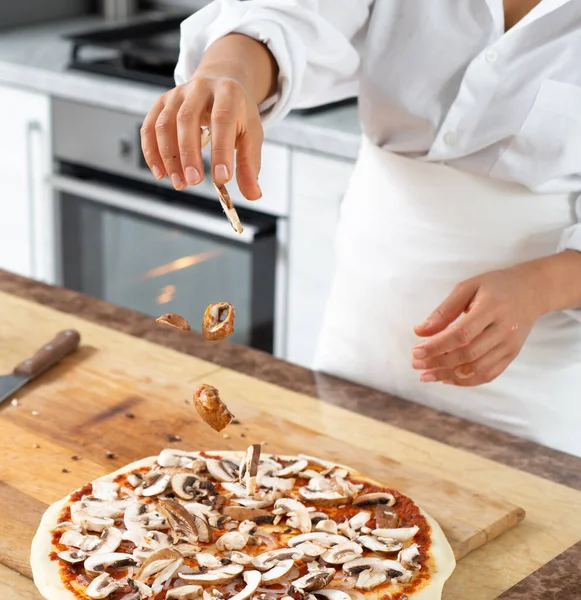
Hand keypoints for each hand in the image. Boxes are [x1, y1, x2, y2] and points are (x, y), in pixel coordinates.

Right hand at [141, 73, 262, 198]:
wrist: (221, 84)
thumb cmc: (237, 112)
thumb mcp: (251, 134)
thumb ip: (250, 165)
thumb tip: (252, 194)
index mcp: (228, 94)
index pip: (223, 120)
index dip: (221, 150)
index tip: (222, 178)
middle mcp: (200, 89)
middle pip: (187, 119)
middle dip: (189, 154)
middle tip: (194, 181)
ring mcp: (177, 94)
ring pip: (165, 124)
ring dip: (169, 157)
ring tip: (180, 182)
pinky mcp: (162, 102)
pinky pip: (150, 127)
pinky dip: (151, 152)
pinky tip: (161, 172)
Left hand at [411, 266, 545, 385]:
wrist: (531, 291)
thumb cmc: (494, 286)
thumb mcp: (467, 288)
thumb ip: (444, 311)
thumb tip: (419, 332)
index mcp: (492, 308)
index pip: (461, 334)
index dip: (436, 346)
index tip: (416, 351)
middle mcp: (504, 330)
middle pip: (468, 354)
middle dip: (438, 362)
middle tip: (415, 364)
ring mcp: (510, 345)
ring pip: (477, 369)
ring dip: (448, 375)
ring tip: (426, 375)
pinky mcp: (512, 355)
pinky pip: (488, 374)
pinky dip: (466, 381)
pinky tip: (447, 379)